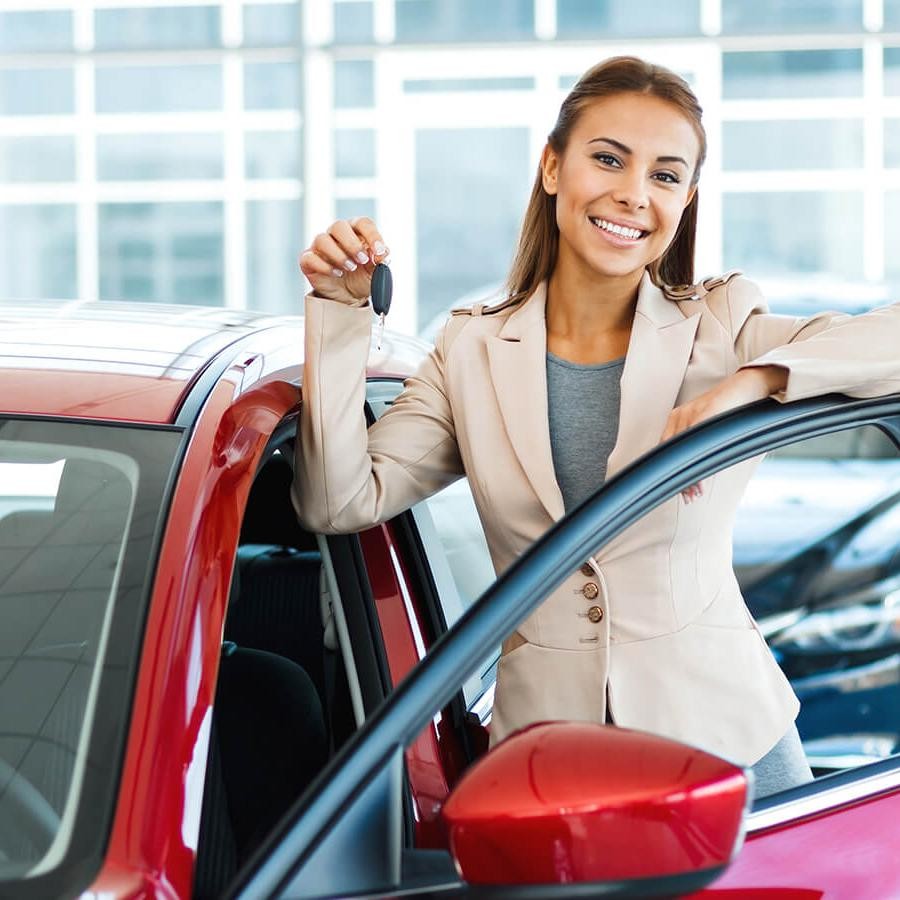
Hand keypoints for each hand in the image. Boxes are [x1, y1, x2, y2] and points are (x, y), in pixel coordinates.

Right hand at [298, 217, 389, 304]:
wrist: (348, 297)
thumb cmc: (361, 278)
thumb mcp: (375, 271)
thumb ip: (380, 260)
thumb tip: (383, 252)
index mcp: (355, 232)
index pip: (362, 223)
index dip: (372, 234)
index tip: (378, 251)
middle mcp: (336, 235)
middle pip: (339, 226)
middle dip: (352, 244)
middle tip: (362, 260)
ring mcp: (320, 247)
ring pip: (322, 239)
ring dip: (338, 255)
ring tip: (350, 268)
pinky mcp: (309, 260)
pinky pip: (310, 257)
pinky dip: (324, 266)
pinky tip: (336, 273)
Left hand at [660, 366, 787, 502]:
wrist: (750, 383)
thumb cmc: (732, 407)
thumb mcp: (711, 425)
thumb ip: (700, 443)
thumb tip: (697, 469)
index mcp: (677, 418)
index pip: (665, 450)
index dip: (670, 472)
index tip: (678, 491)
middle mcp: (680, 415)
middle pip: (671, 453)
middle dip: (679, 478)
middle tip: (687, 497)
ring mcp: (691, 413)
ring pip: (683, 450)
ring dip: (689, 475)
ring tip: (695, 492)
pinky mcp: (707, 411)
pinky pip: (697, 439)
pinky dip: (698, 459)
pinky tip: (702, 474)